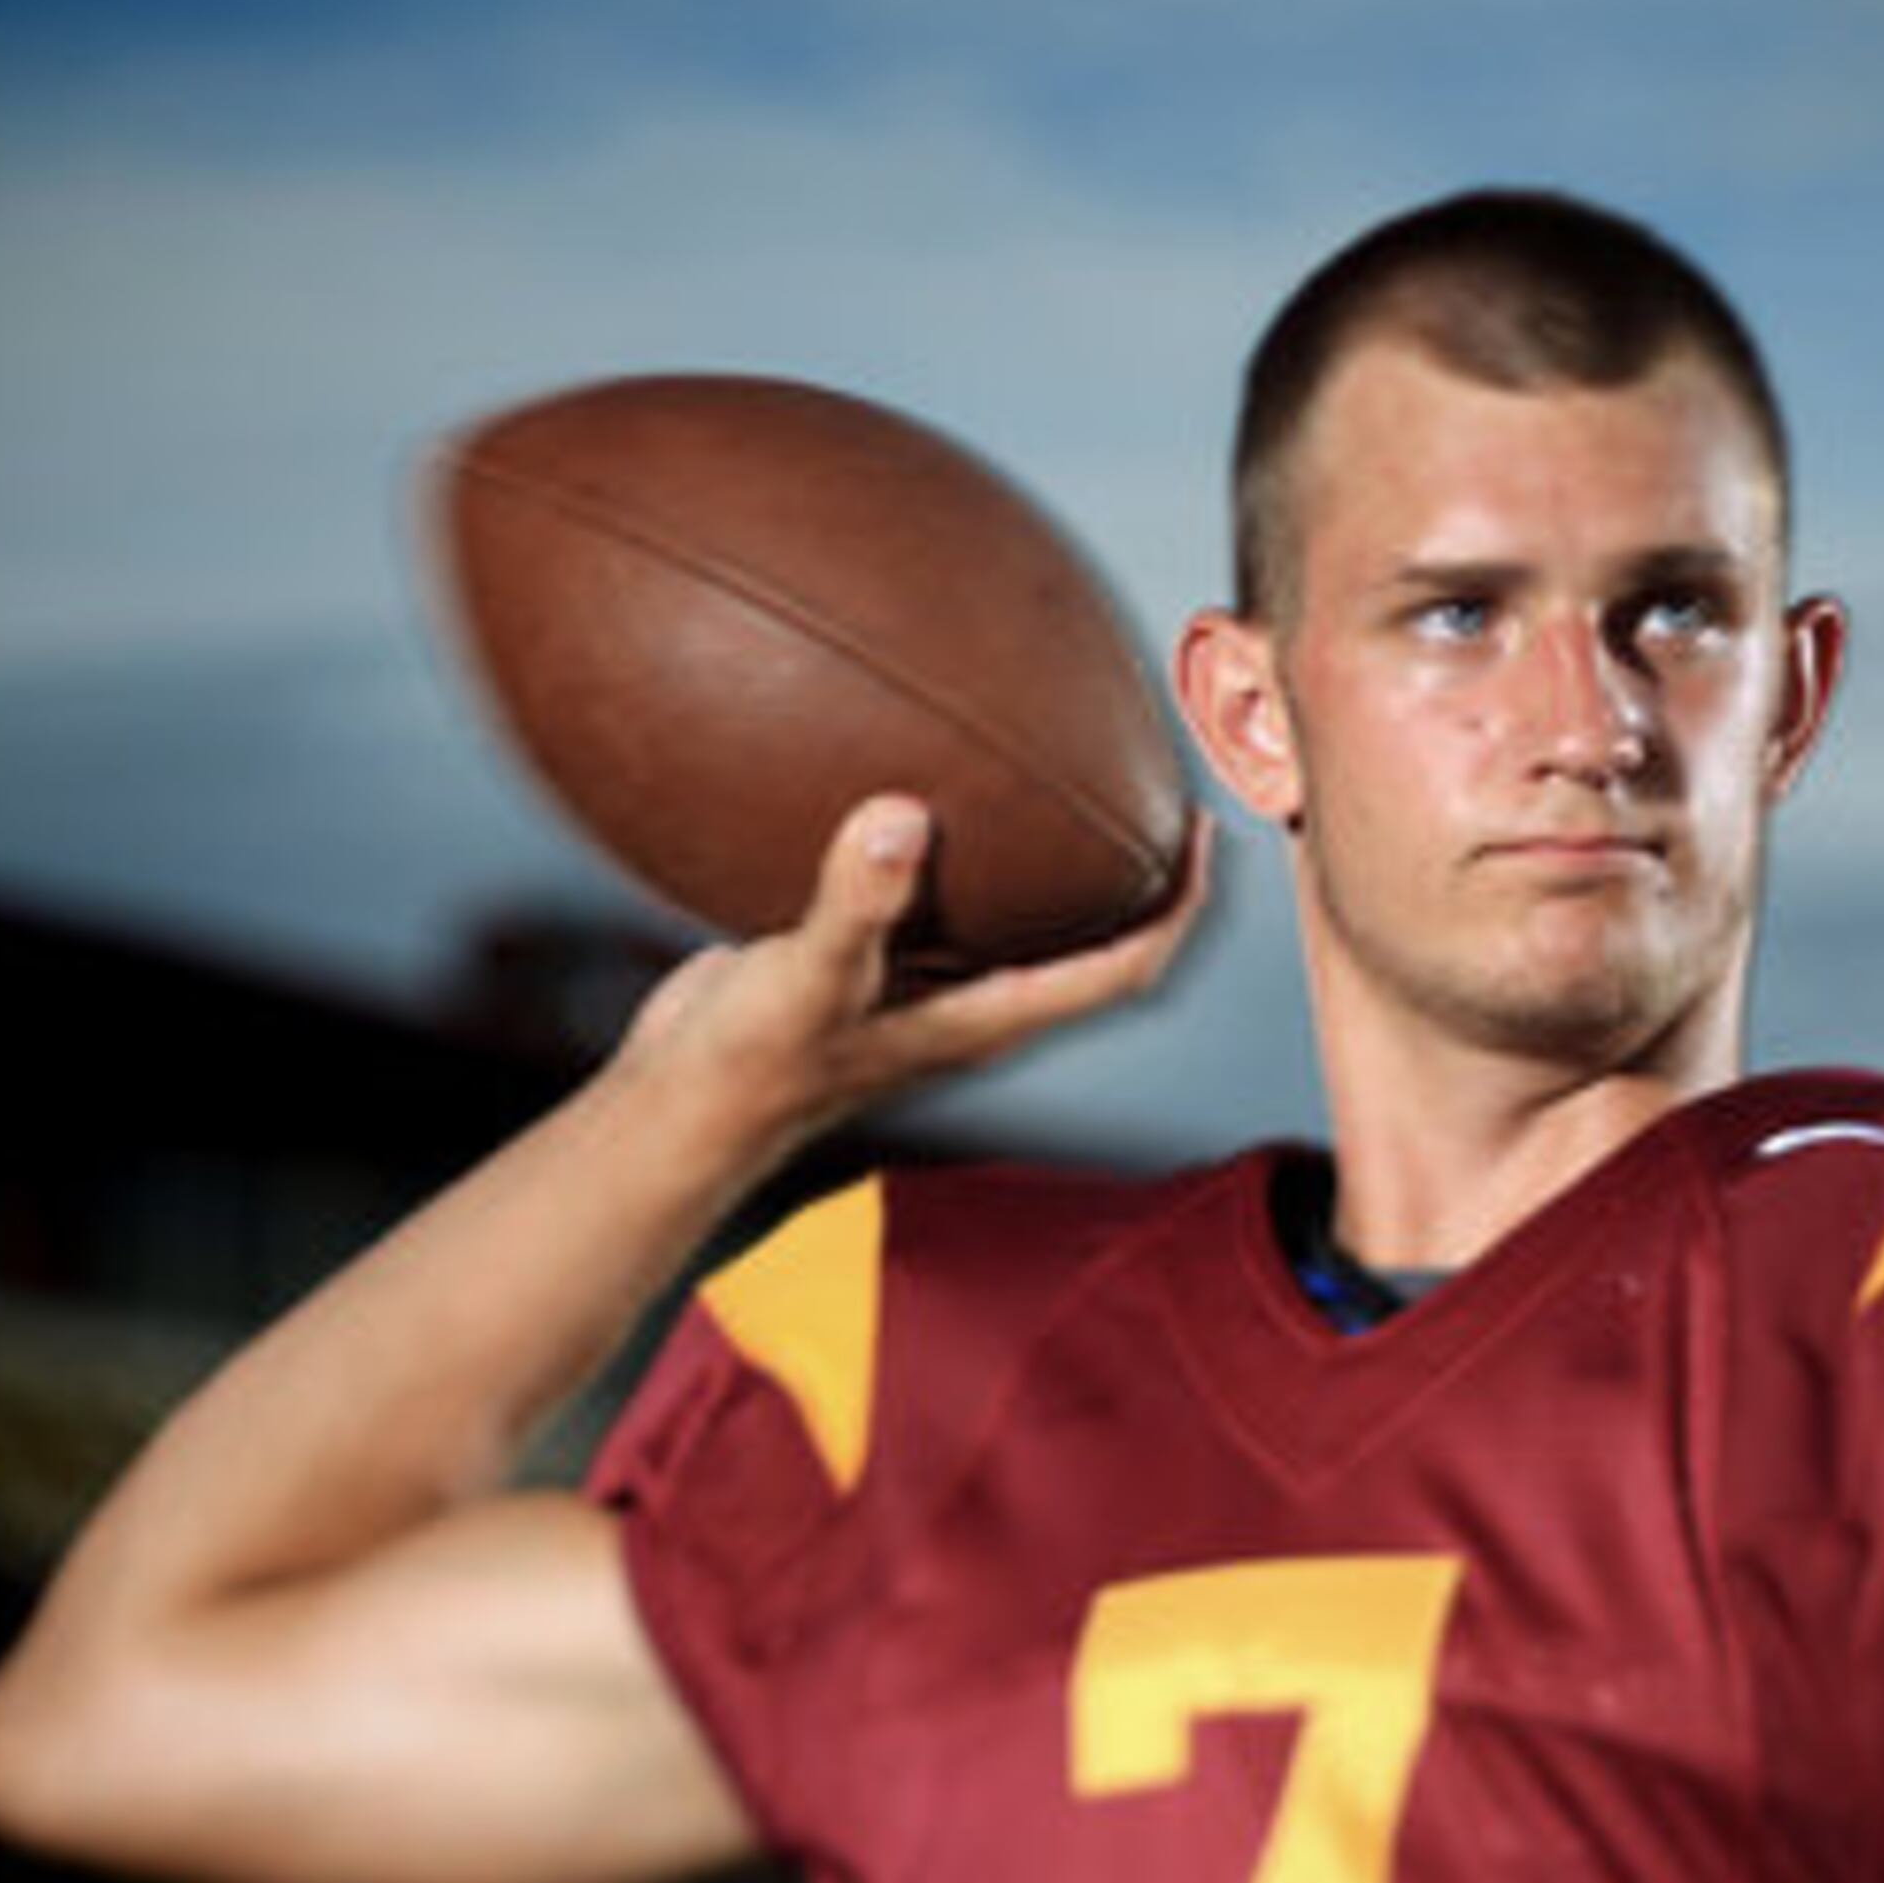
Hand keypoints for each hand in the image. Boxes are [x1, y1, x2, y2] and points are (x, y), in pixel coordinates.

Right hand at [619, 793, 1210, 1158]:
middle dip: (1143, 876)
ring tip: (1074, 774)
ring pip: (1024, 920)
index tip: (1206, 834)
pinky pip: (940, 897)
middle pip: (1098, 943)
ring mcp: (924, 984)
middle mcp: (974, 1002)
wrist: (677, 1108)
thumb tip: (901, 817)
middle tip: (1162, 788)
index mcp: (990, 1018)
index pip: (1126, 970)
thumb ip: (858, 902)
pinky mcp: (871, 962)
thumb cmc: (750, 1066)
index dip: (1181, 910)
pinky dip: (955, 845)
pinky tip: (925, 780)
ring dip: (1060, 862)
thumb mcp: (805, 976)